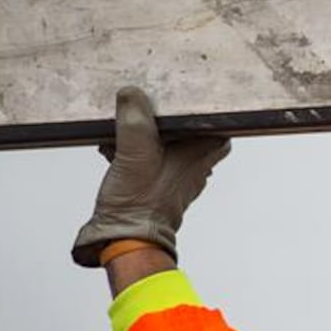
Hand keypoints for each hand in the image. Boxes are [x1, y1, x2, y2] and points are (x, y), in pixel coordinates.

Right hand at [72, 87, 229, 266]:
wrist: (125, 237)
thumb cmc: (140, 204)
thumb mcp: (135, 153)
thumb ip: (136, 121)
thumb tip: (133, 94)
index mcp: (200, 154)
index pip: (218, 122)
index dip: (206, 107)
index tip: (188, 93)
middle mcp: (194, 165)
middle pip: (189, 129)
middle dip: (167, 116)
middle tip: (149, 104)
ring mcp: (176, 175)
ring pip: (166, 142)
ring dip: (145, 132)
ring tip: (124, 124)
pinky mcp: (156, 183)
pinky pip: (148, 156)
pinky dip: (133, 148)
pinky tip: (112, 146)